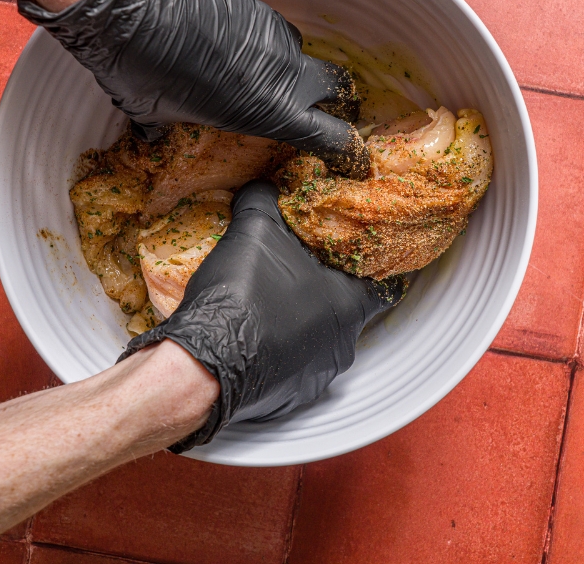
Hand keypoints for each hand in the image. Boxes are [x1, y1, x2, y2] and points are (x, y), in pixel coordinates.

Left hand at [16, 0, 368, 175]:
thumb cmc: (138, 64)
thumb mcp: (151, 111)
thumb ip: (165, 127)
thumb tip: (153, 135)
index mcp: (270, 107)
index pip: (332, 135)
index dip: (348, 152)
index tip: (354, 162)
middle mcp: (282, 65)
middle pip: (335, 83)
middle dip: (335, 98)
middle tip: (319, 108)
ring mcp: (269, 24)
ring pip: (295, 48)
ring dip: (285, 64)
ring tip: (252, 72)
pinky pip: (264, 22)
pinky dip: (254, 36)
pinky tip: (221, 38)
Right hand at [120, 181, 404, 449]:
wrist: (203, 366)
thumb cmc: (243, 296)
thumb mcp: (253, 230)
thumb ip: (264, 200)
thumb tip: (263, 186)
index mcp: (349, 305)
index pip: (380, 281)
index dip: (366, 262)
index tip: (352, 249)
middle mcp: (343, 346)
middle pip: (346, 307)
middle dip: (325, 286)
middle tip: (301, 264)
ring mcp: (317, 377)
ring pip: (319, 337)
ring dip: (302, 317)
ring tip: (273, 293)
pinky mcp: (290, 398)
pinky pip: (294, 364)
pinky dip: (281, 346)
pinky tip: (256, 327)